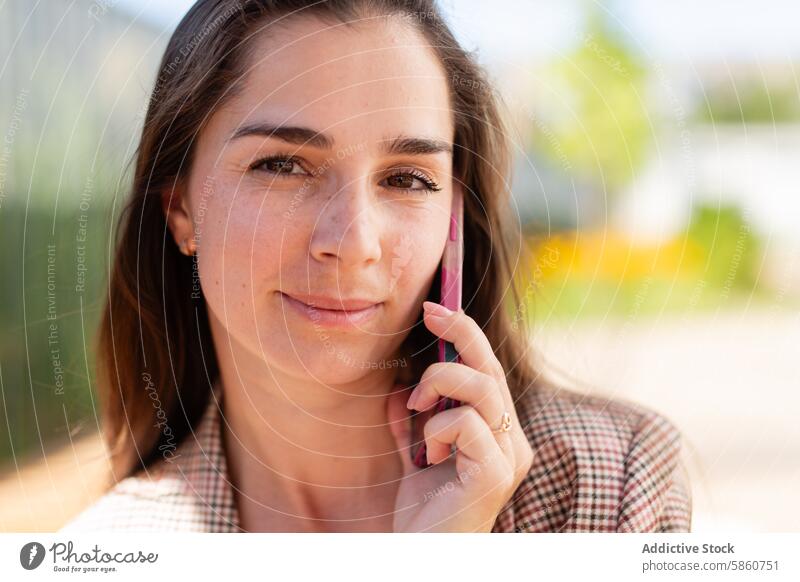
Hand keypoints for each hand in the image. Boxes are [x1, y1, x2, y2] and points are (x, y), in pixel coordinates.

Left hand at [386, 301, 533, 531]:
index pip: (488, 370)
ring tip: (416, 409)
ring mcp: (509, 455)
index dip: (466, 333)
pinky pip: (465, 421)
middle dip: (459, 332)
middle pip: (491, 368)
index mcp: (497, 432)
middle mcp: (511, 439)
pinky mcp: (497, 471)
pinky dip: (436, 428)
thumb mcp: (414, 452)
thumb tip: (403, 385)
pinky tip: (428, 456)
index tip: (436, 307)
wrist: (420, 554)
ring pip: (481, 386)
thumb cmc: (421, 511)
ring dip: (438, 385)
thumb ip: (414, 419)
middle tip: (429, 314)